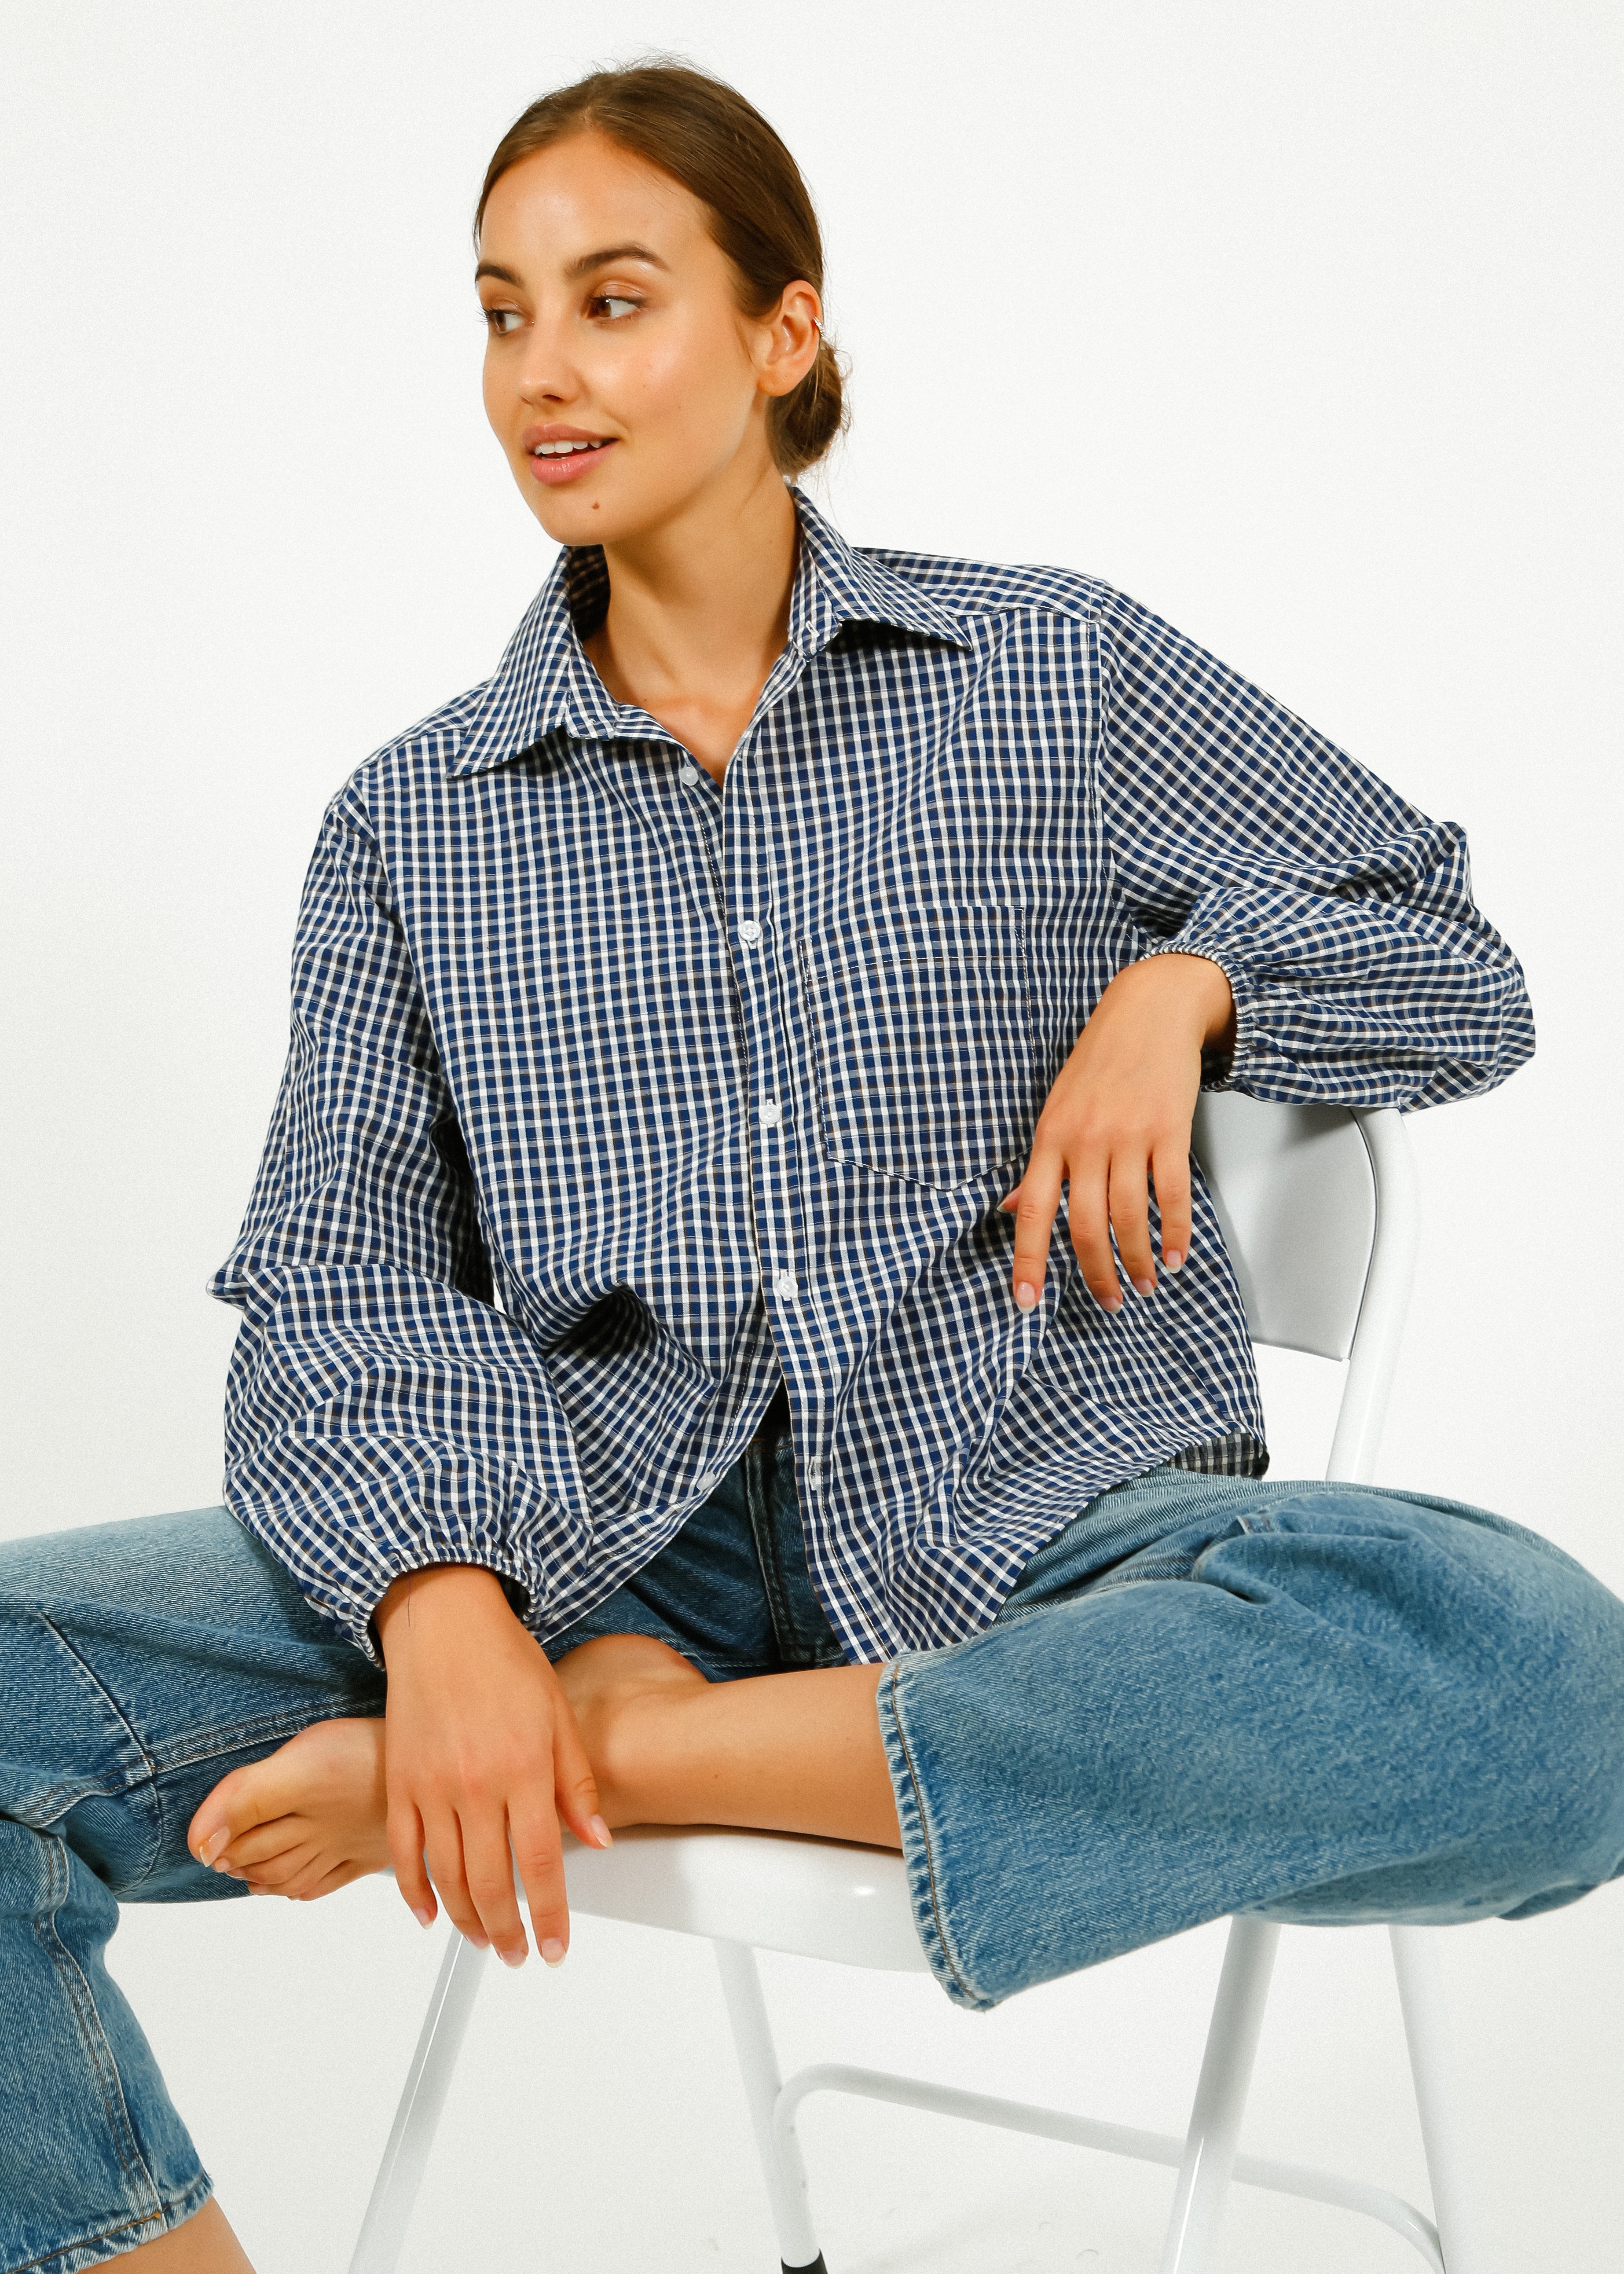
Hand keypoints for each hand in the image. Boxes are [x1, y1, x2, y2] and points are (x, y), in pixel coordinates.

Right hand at [374, 1564, 610, 1966]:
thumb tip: (597, 1840)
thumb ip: (576, 1783)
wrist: (444, 1622)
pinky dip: (414, 1891)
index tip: (555, 1949)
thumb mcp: (558, 1715)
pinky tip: (429, 1914)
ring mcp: (430, 1787)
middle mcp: (474, 1785)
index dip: (550, 1915)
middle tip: (519, 1954)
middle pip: (491, 1883)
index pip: (542, 1863)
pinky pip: (402, 1852)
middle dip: (508, 1931)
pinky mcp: (398, 1782)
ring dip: (466, 1921)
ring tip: (485, 1941)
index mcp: (522, 1769)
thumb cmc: (505, 1661)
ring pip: (446, 1878)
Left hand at [999, 953, 1233, 1313]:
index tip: (1026, 1300)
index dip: (1028, 1260)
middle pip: (1084, 1225)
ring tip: (1145, 1284)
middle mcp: (1085, 1140)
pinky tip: (1175, 1256)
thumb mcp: (1055, 1110)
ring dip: (1137, 1260)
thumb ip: (1038, 1165)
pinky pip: (1172, 1194)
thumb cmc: (1099, 1063)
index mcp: (1049, 1138)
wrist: (1148, 1010)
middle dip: (1096, 1273)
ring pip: (1129, 1216)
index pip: (1031, 1210)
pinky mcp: (1170, 1130)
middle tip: (1109, 1302)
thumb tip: (1007, 1209)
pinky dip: (1176, 1232)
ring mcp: (1128, 1135)